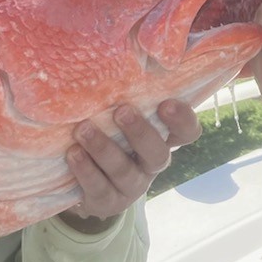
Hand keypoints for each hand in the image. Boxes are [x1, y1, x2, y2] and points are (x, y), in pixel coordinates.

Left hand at [59, 100, 200, 232]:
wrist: (89, 183)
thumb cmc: (111, 136)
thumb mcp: (123, 119)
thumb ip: (129, 98)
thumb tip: (116, 60)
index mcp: (163, 140)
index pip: (187, 132)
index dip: (182, 119)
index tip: (165, 102)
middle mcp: (152, 164)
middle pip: (157, 154)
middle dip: (139, 132)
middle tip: (121, 111)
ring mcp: (132, 186)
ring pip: (123, 171)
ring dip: (103, 148)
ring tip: (83, 129)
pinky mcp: (108, 202)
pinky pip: (99, 188)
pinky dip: (85, 169)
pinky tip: (73, 152)